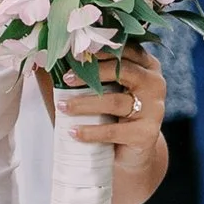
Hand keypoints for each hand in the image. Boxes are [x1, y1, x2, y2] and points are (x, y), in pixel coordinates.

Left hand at [61, 48, 169, 203]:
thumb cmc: (113, 114)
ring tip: (62, 107)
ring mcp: (155, 109)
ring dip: (84, 104)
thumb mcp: (103, 90)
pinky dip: (91, 131)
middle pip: (123, 71)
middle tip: (65, 79)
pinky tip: (74, 132)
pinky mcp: (148, 133)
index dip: (100, 51)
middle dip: (91, 74)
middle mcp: (155, 83)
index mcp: (147, 66)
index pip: (126, 50)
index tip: (74, 54)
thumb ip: (88, 73)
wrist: (130, 154)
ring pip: (115, 101)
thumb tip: (48, 56)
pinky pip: (115, 130)